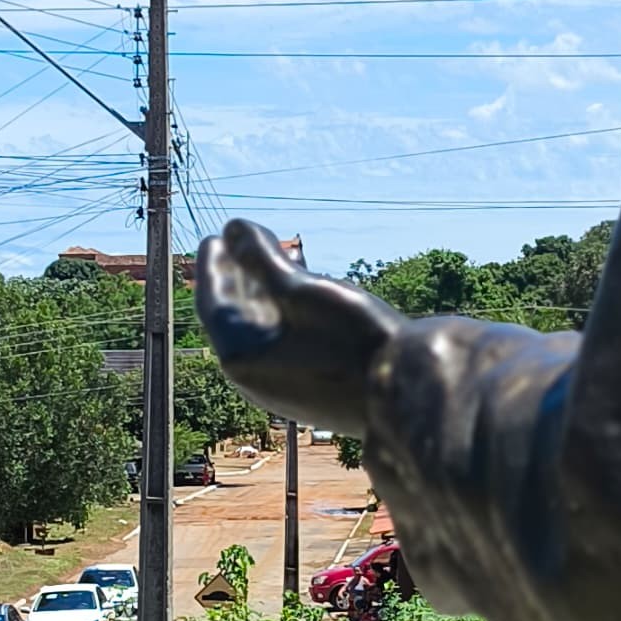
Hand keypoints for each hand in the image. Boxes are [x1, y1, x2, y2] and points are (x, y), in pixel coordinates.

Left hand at [195, 218, 394, 437]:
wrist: (406, 394)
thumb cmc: (351, 341)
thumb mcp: (302, 292)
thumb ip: (262, 260)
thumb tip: (232, 227)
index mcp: (243, 357)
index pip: (214, 304)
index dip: (213, 266)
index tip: (215, 235)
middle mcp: (259, 375)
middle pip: (238, 315)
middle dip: (238, 275)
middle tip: (236, 242)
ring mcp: (287, 383)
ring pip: (267, 326)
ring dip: (266, 289)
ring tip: (275, 257)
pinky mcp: (314, 385)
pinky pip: (290, 339)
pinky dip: (289, 310)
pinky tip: (309, 290)